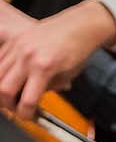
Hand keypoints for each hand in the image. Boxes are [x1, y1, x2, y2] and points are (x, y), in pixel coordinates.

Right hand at [0, 0, 115, 118]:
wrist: (81, 25)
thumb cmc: (78, 49)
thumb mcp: (67, 75)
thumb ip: (47, 89)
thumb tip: (30, 102)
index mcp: (44, 67)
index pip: (27, 100)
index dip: (26, 114)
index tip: (28, 116)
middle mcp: (28, 56)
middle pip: (4, 91)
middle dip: (8, 104)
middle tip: (17, 106)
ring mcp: (19, 47)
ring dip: (2, 89)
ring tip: (13, 93)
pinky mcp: (15, 40)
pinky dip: (2, 73)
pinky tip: (11, 77)